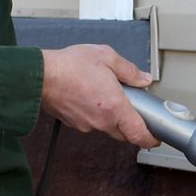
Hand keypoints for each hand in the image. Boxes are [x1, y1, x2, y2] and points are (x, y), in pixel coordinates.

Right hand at [39, 45, 158, 148]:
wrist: (38, 75)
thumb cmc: (69, 66)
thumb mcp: (106, 57)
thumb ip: (129, 70)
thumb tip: (143, 79)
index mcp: (114, 107)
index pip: (139, 135)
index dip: (150, 139)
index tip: (156, 137)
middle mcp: (101, 121)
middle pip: (125, 134)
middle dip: (133, 126)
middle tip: (136, 111)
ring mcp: (86, 125)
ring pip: (108, 129)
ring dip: (113, 118)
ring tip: (110, 97)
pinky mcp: (75, 123)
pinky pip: (92, 123)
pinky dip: (97, 115)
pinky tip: (93, 98)